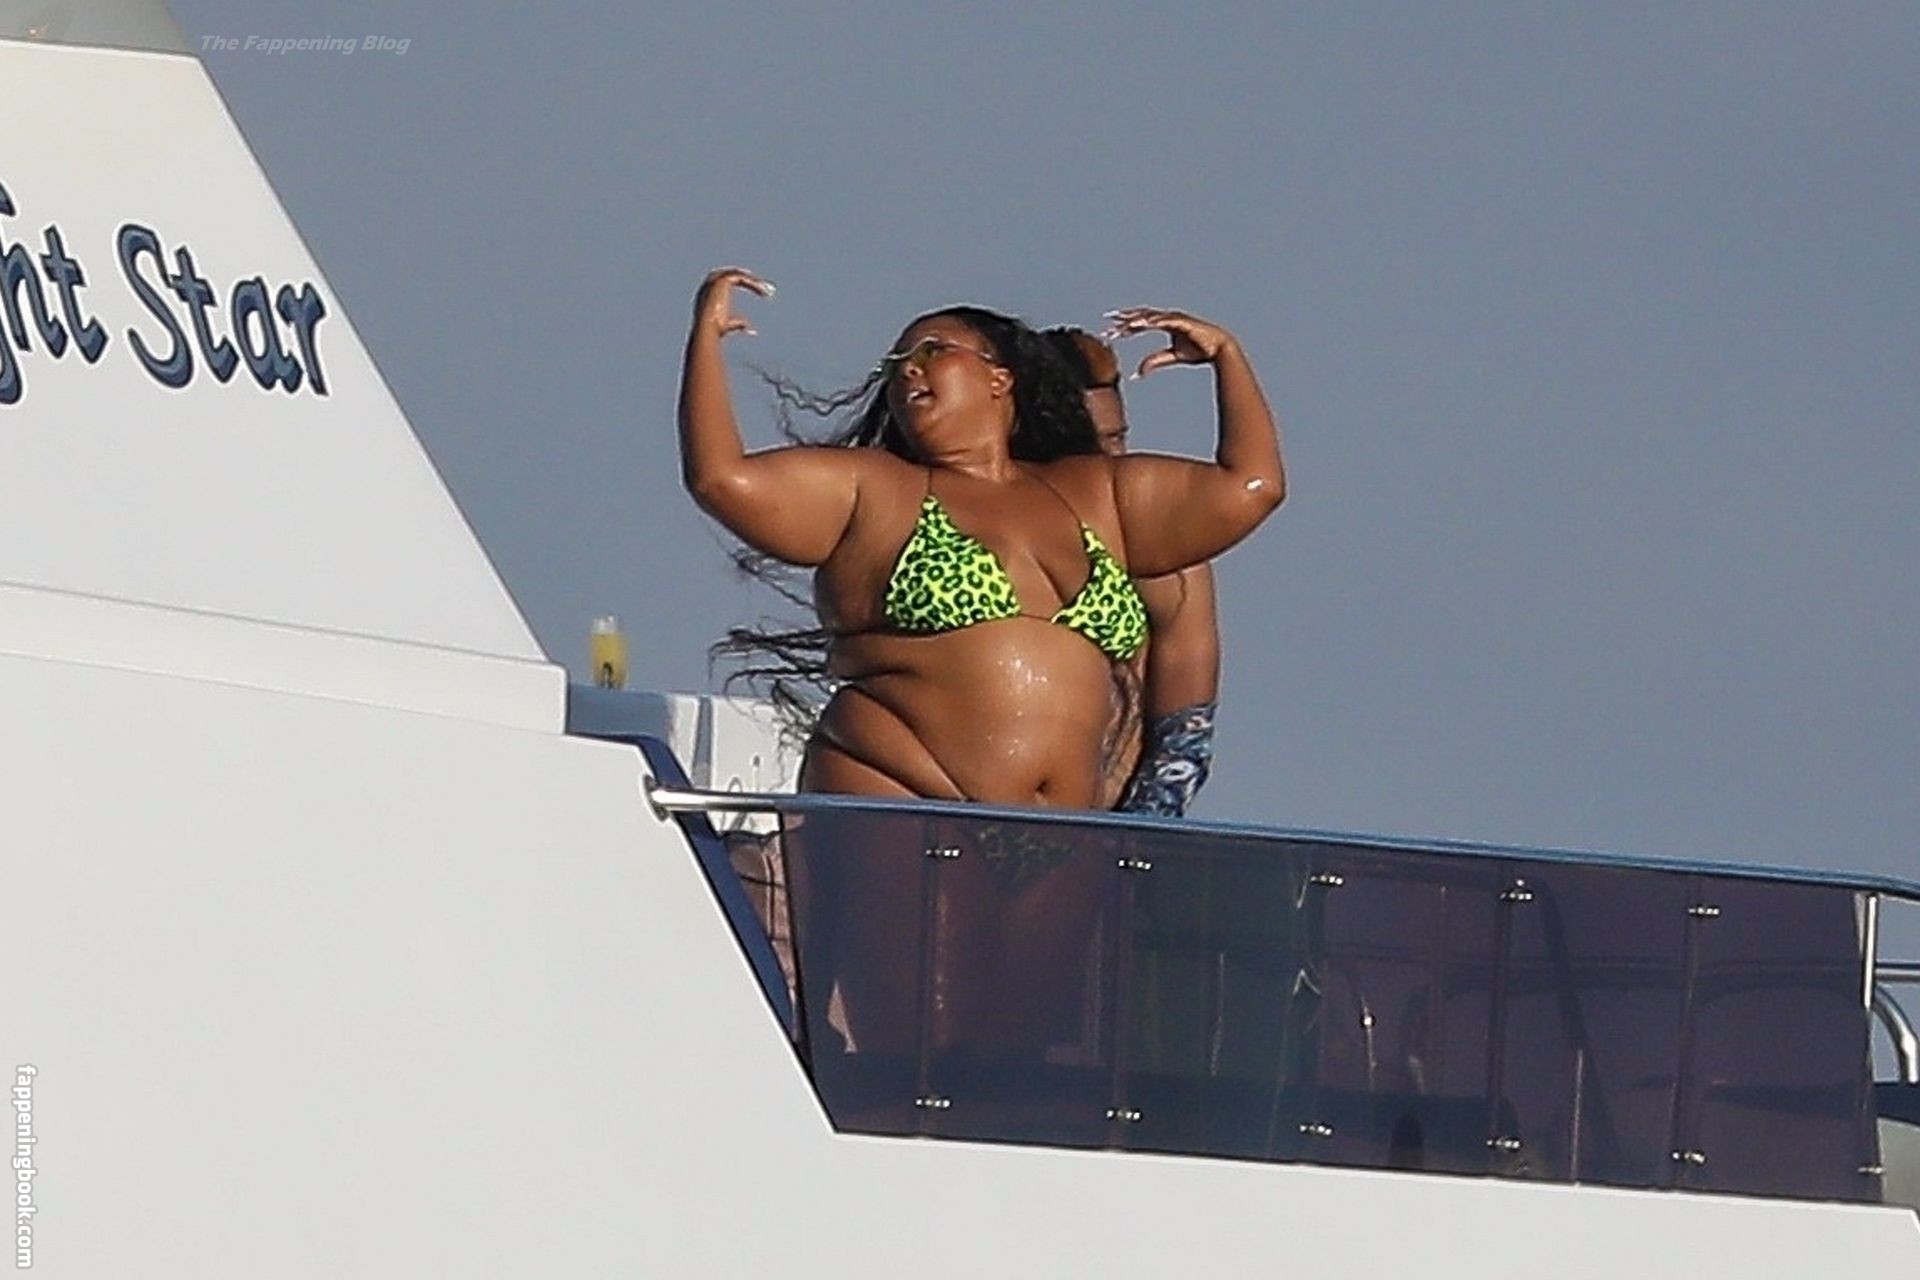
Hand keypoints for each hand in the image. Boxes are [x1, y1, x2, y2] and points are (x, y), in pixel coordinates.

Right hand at [693, 266, 774, 338]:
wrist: (707, 327)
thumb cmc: (716, 329)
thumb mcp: (730, 325)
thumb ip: (738, 324)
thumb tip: (750, 329)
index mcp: (710, 290)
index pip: (729, 280)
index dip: (746, 284)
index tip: (759, 289)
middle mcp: (710, 282)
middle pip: (734, 274)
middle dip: (750, 279)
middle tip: (764, 286)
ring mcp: (714, 279)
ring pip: (739, 275)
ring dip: (754, 281)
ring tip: (767, 289)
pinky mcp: (722, 280)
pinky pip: (740, 277)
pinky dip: (752, 283)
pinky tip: (762, 289)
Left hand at [1103, 307, 1237, 378]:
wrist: (1221, 349)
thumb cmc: (1199, 351)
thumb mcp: (1172, 357)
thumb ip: (1155, 362)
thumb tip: (1137, 373)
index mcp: (1165, 323)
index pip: (1141, 322)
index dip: (1125, 324)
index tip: (1110, 328)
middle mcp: (1168, 318)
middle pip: (1142, 315)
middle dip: (1124, 318)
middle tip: (1107, 320)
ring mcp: (1176, 317)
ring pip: (1151, 316)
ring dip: (1136, 319)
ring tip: (1121, 324)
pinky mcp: (1183, 321)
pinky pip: (1164, 320)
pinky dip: (1152, 321)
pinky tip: (1141, 324)